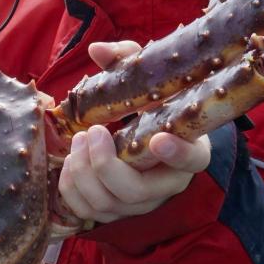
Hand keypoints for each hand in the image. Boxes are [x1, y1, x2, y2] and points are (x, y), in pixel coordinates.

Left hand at [56, 41, 213, 224]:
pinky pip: (88, 212)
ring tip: (78, 140)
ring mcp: (140, 202)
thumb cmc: (149, 103)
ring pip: (109, 205)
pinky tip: (71, 161)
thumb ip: (127, 60)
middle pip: (137, 192)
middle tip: (92, 131)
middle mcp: (167, 184)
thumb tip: (97, 50)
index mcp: (189, 150)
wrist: (144, 133)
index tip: (160, 138)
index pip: (192, 160)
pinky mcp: (114, 210)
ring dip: (84, 174)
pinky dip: (71, 188)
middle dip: (106, 165)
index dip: (177, 154)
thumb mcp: (146, 79)